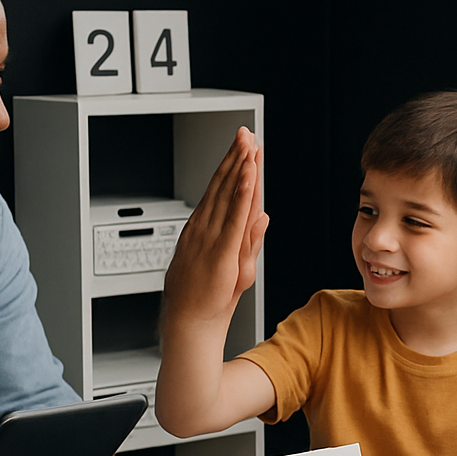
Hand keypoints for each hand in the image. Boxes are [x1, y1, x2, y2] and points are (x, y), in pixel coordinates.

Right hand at [163, 126, 268, 324]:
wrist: (192, 322)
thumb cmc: (210, 297)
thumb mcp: (236, 262)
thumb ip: (251, 237)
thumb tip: (264, 215)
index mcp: (207, 228)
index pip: (224, 190)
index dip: (234, 166)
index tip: (244, 146)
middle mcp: (207, 228)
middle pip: (225, 186)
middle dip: (236, 157)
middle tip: (245, 133)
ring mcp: (212, 238)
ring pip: (228, 196)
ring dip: (239, 168)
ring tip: (248, 145)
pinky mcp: (223, 252)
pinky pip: (234, 217)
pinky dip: (240, 195)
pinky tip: (247, 176)